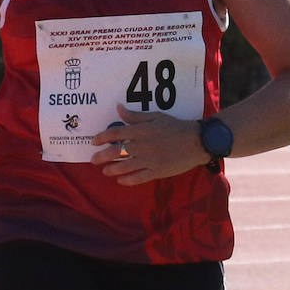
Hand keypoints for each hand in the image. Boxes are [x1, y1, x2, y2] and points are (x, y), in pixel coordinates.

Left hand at [90, 105, 207, 184]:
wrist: (196, 142)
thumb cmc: (176, 127)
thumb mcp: (155, 117)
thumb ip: (135, 116)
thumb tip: (118, 108)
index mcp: (141, 131)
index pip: (116, 133)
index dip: (102, 137)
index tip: (94, 142)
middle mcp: (142, 146)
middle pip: (116, 152)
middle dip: (102, 156)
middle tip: (93, 160)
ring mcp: (149, 160)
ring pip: (124, 167)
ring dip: (112, 169)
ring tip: (105, 171)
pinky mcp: (157, 171)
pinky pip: (138, 178)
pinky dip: (127, 180)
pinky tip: (120, 180)